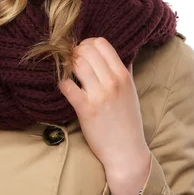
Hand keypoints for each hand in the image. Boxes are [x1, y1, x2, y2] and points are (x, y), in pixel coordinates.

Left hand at [57, 37, 149, 171]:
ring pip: (76, 64)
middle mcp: (112, 81)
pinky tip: (63, 86)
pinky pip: (67, 86)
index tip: (83, 52)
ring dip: (67, 64)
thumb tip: (123, 53)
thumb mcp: (131, 91)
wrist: (126, 151)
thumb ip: (126, 70)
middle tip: (71, 62)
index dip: (87, 43)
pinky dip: (61, 82)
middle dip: (75, 52)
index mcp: (123, 74)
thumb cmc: (128, 121)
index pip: (101, 43)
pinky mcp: (85, 109)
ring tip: (66, 72)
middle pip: (86, 50)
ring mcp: (98, 95)